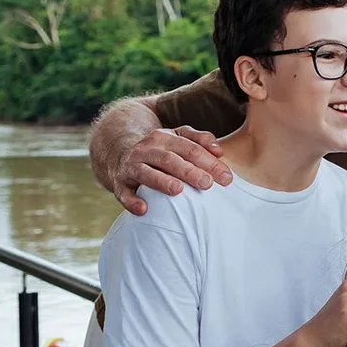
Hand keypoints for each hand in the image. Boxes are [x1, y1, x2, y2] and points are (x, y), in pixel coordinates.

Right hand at [113, 126, 232, 214]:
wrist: (119, 153)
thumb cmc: (160, 149)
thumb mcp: (178, 138)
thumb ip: (200, 140)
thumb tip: (220, 150)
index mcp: (164, 137)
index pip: (190, 149)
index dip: (209, 162)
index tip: (227, 178)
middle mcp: (146, 149)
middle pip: (170, 160)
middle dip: (189, 171)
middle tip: (207, 183)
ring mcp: (131, 165)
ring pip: (146, 173)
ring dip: (162, 181)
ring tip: (178, 190)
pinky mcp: (119, 182)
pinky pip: (123, 192)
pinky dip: (132, 201)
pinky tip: (143, 209)